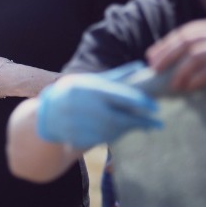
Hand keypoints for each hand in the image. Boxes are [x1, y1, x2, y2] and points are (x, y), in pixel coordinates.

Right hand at [36, 61, 161, 148]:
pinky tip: (123, 132)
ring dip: (130, 129)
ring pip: (114, 130)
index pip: (121, 96)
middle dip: (141, 121)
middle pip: (120, 117)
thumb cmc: (74, 92)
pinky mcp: (77, 138)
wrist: (47, 113)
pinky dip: (117, 136)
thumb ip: (117, 76)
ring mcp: (80, 124)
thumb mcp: (91, 81)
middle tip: (157, 124)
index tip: (156, 108)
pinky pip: (103, 140)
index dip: (141, 103)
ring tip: (141, 126)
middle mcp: (85, 107)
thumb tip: (140, 66)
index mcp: (90, 89)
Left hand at [147, 13, 205, 93]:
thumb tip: (170, 61)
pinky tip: (188, 87)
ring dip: (180, 71)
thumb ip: (202, 47)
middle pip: (187, 41)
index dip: (166, 44)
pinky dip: (196, 79)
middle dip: (167, 56)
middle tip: (155, 70)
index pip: (185, 32)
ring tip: (172, 83)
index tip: (151, 57)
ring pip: (196, 56)